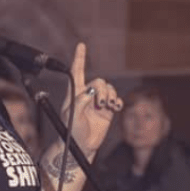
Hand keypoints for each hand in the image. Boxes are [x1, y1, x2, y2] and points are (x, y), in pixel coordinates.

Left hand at [60, 42, 121, 156]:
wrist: (82, 145)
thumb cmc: (72, 131)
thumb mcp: (72, 116)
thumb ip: (81, 102)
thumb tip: (92, 90)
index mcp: (74, 93)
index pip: (76, 71)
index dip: (79, 57)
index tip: (81, 44)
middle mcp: (86, 95)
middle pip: (99, 82)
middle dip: (102, 90)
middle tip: (101, 104)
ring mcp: (97, 102)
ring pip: (108, 89)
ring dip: (110, 95)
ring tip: (108, 107)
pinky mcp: (107, 110)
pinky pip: (115, 99)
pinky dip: (117, 101)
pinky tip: (115, 108)